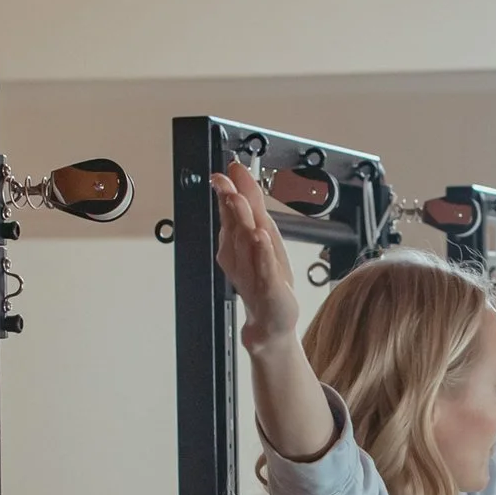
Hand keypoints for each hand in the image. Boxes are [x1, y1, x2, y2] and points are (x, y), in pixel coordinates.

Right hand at [211, 163, 301, 353]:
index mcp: (238, 241)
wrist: (270, 323)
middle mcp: (241, 255)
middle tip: (225, 182)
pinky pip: (263, 267)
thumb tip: (240, 176)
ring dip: (242, 220)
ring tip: (239, 200)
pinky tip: (260, 238)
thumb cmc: (266, 280)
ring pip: (246, 242)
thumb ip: (252, 207)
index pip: (232, 211)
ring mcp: (252, 271)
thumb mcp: (263, 237)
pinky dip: (262, 253)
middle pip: (234, 224)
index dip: (229, 189)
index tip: (225, 171)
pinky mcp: (268, 287)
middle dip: (229, 201)